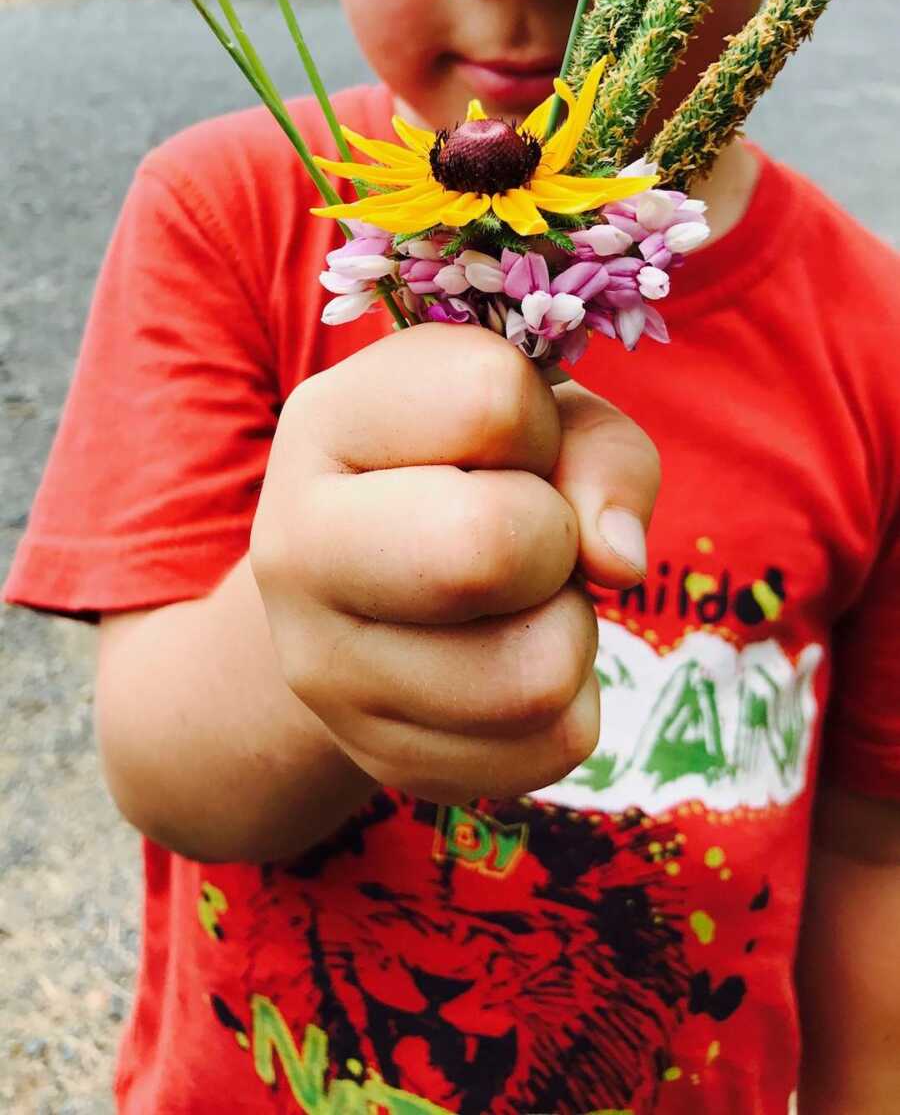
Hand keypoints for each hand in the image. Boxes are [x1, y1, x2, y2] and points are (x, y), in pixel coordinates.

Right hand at [251, 323, 658, 803]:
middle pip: (486, 550)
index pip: (491, 401)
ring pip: (537, 676)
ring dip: (567, 627)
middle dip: (553, 537)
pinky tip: (512, 657)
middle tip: (530, 532)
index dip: (537, 421)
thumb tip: (617, 560)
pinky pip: (552, 746)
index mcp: (325, 422)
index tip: (507, 444)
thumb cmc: (476, 472)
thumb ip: (598, 450)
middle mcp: (296, 549)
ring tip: (520, 599)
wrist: (370, 587)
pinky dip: (570, 701)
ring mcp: (327, 673)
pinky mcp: (387, 759)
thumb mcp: (542, 418)